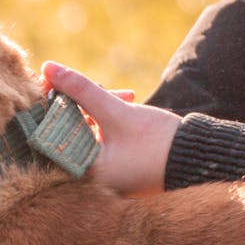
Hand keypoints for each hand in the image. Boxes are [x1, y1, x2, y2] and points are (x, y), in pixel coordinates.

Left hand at [40, 61, 181, 195]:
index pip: (46, 132)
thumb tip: (47, 67)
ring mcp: (94, 171)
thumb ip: (80, 89)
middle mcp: (80, 177)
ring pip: (80, 127)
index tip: (55, 78)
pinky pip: (93, 134)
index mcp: (77, 173)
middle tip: (103, 86)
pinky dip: (104, 118)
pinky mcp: (106, 164)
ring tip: (126, 96)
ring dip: (97, 106)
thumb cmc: (158, 143)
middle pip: (62, 128)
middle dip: (80, 102)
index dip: (49, 100)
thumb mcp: (117, 112)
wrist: (198, 160)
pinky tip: (125, 101)